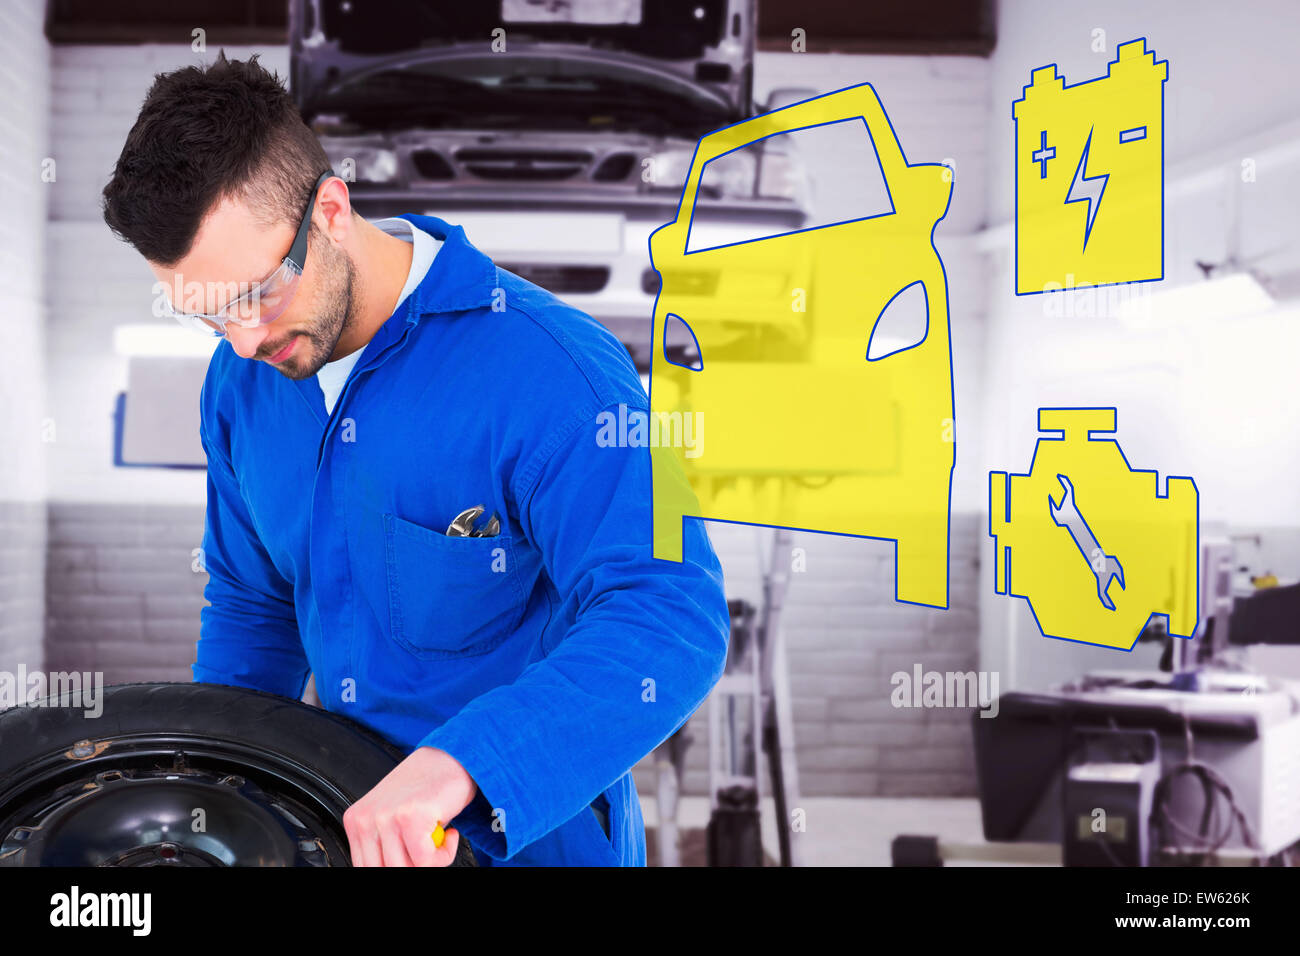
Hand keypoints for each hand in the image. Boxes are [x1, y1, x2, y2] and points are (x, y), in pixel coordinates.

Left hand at [342, 746, 477, 866]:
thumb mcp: (392, 817)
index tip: (412, 860)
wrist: (452, 757)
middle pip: (386, 871)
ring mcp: (387, 817)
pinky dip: (445, 854)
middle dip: (414, 866)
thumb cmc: (426, 788)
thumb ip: (384, 845)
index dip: (394, 867)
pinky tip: (449, 834)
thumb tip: (392, 866)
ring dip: (432, 861)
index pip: (365, 868)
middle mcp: (366, 819)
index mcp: (356, 821)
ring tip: (440, 841)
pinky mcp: (411, 817)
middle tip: (429, 851)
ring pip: (407, 869)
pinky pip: (426, 861)